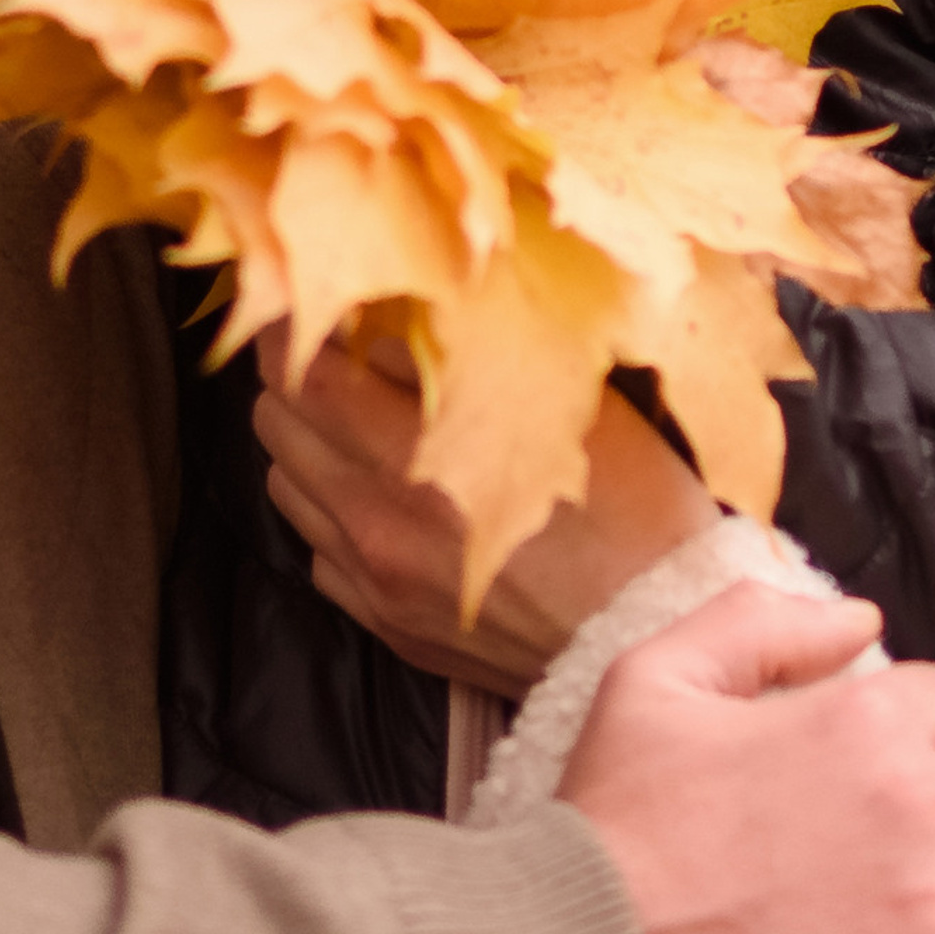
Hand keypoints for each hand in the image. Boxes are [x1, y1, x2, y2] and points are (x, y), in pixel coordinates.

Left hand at [254, 332, 719, 698]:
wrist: (656, 637)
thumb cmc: (636, 512)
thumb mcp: (569, 403)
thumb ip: (484, 350)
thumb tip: (420, 296)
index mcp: (422, 460)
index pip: (306, 373)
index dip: (293, 325)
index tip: (309, 296)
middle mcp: (379, 523)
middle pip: (278, 424)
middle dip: (295, 373)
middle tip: (334, 343)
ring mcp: (376, 580)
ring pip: (287, 484)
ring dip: (307, 440)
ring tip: (357, 413)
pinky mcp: (385, 621)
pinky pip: (318, 549)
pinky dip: (330, 509)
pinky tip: (381, 490)